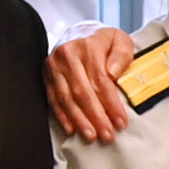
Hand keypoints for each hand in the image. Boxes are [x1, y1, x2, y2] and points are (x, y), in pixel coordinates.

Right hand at [46, 26, 142, 143]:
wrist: (78, 32)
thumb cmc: (102, 41)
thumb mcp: (120, 40)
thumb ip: (122, 55)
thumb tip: (114, 73)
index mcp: (87, 46)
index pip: (100, 80)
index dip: (111, 104)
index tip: (121, 121)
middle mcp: (67, 55)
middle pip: (82, 92)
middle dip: (96, 117)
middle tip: (107, 134)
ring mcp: (53, 66)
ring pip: (66, 98)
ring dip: (79, 120)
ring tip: (91, 135)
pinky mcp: (46, 75)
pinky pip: (53, 99)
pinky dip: (62, 116)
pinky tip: (71, 128)